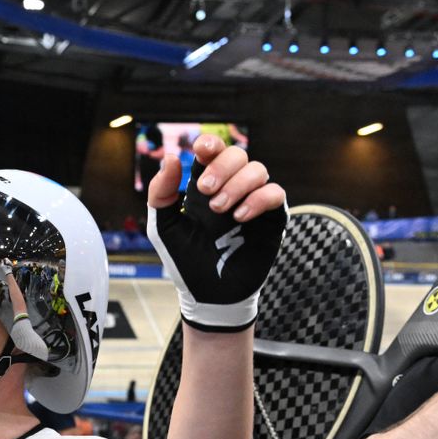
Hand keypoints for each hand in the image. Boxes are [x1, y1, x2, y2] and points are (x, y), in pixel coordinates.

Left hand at [146, 136, 287, 331]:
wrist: (209, 294)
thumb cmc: (184, 261)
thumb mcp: (163, 228)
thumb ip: (161, 194)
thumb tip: (170, 158)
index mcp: (204, 187)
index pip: (212, 152)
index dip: (210, 143)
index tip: (201, 149)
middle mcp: (230, 189)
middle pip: (237, 155)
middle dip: (221, 167)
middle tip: (205, 191)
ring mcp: (253, 203)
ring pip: (258, 170)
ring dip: (238, 184)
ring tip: (221, 211)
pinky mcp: (271, 220)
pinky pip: (276, 193)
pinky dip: (258, 199)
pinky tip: (239, 217)